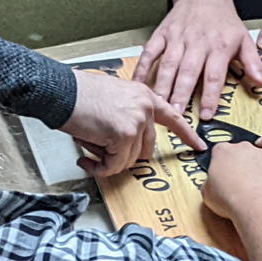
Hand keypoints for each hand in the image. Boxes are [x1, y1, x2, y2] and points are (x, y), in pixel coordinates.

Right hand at [60, 70, 205, 176]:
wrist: (62, 92)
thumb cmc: (80, 95)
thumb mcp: (115, 98)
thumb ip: (130, 115)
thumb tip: (130, 144)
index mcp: (146, 96)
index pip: (173, 118)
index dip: (187, 134)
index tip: (199, 146)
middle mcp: (145, 108)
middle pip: (147, 149)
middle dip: (124, 154)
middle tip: (102, 150)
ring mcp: (136, 122)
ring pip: (130, 160)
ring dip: (108, 161)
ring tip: (90, 150)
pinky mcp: (122, 135)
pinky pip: (114, 165)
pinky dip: (99, 168)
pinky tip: (86, 160)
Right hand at [132, 0, 261, 119]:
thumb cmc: (224, 21)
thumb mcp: (244, 38)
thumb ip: (252, 62)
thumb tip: (260, 83)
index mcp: (218, 47)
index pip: (214, 75)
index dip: (210, 96)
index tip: (205, 115)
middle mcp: (197, 43)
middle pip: (188, 72)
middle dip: (181, 95)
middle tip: (176, 115)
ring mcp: (177, 38)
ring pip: (168, 65)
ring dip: (163, 86)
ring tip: (159, 105)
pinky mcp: (162, 34)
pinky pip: (150, 52)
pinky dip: (142, 67)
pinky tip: (138, 84)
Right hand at [201, 142, 261, 222]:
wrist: (255, 206)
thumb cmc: (230, 199)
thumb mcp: (207, 193)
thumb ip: (210, 183)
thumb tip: (212, 186)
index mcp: (223, 151)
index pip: (222, 153)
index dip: (224, 167)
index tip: (226, 178)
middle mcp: (245, 147)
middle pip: (245, 155)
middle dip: (245, 168)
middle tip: (243, 187)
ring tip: (259, 193)